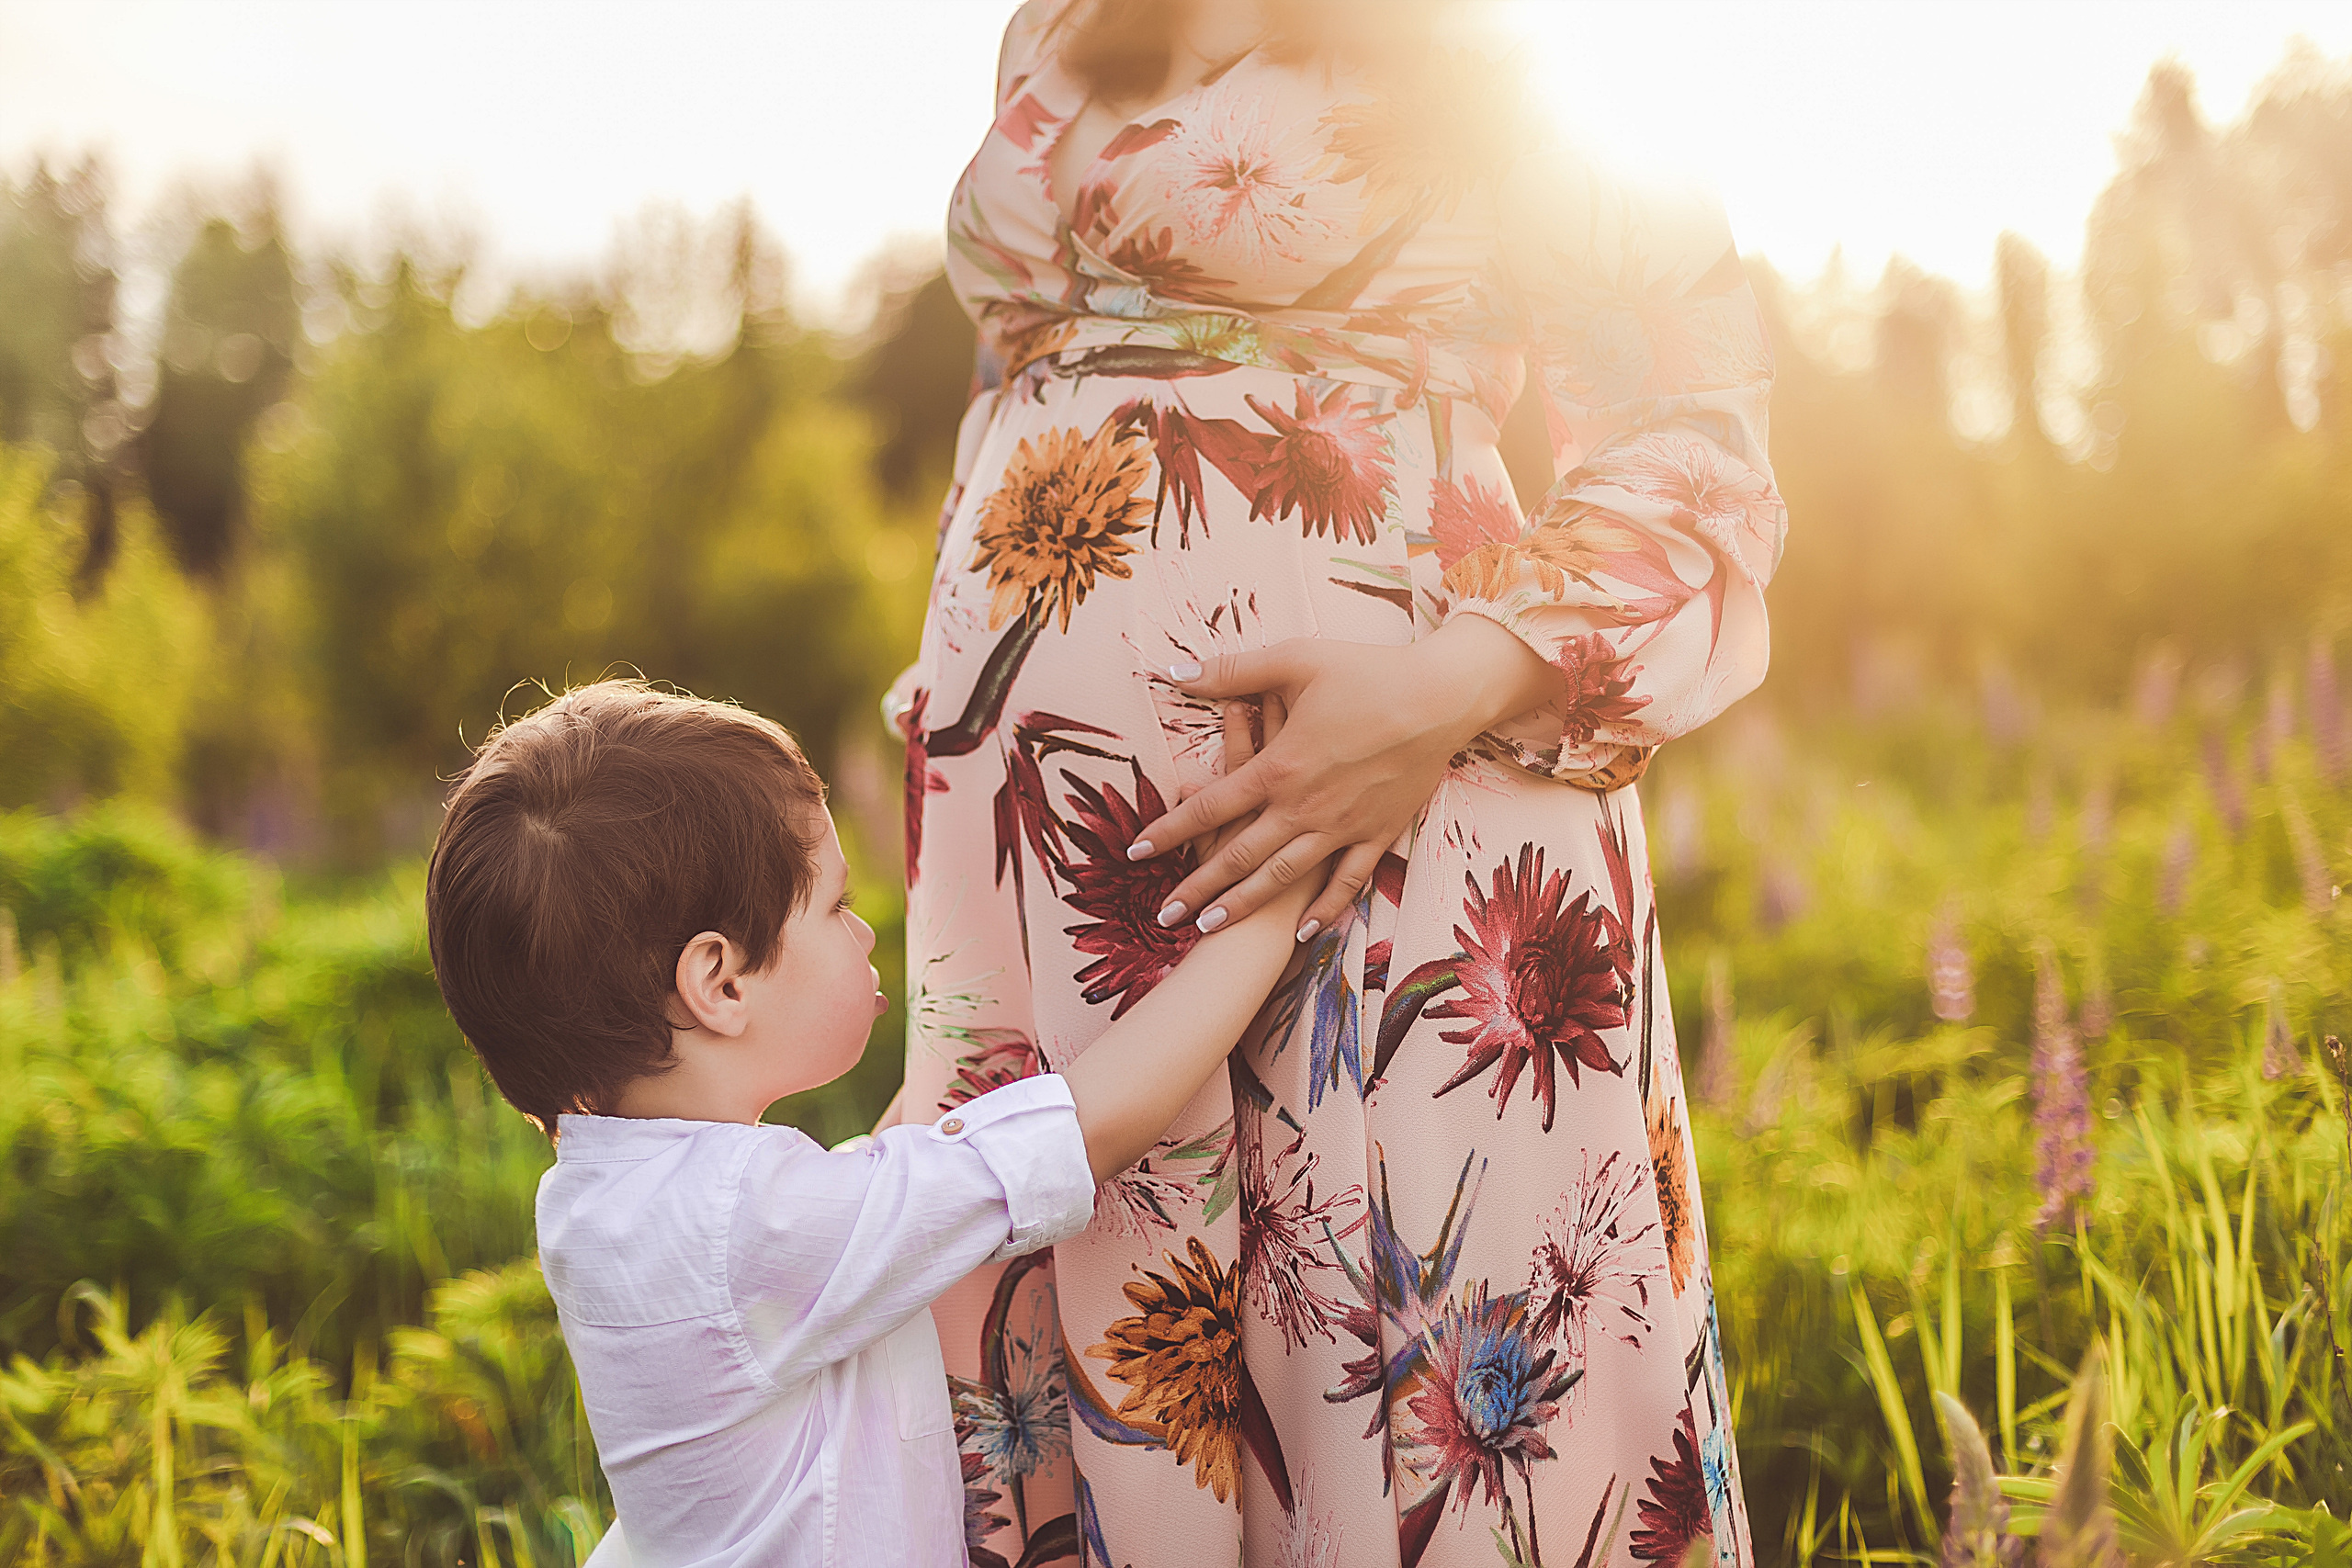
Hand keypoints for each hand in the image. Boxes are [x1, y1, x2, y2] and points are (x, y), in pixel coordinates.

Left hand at [1130, 618, 1557, 938]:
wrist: (1441, 699)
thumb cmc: (1369, 672)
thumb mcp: (1296, 659)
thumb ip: (1232, 670)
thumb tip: (1176, 672)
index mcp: (1279, 768)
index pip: (1209, 808)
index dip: (1169, 829)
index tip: (1135, 850)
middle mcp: (1304, 807)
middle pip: (1238, 856)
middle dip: (1197, 887)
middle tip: (1165, 913)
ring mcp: (1342, 827)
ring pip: (1282, 877)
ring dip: (1244, 905)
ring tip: (1212, 928)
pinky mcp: (1379, 833)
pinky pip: (1348, 881)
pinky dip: (1326, 909)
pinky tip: (1305, 929)